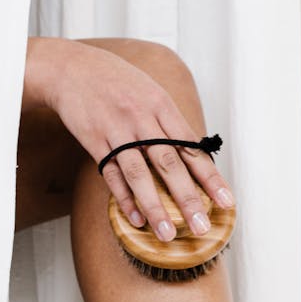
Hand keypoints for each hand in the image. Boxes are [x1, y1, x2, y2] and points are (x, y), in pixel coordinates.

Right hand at [22, 37, 234, 240]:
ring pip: (139, 174)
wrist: (73, 68)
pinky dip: (124, 198)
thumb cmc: (120, 83)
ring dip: (155, 207)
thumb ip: (172, 125)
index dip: (211, 178)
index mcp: (162, 107)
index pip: (192, 148)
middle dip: (188, 199)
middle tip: (202, 227)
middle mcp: (142, 119)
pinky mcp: (94, 140)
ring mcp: (117, 131)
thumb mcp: (152, 93)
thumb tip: (197, 157)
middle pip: (169, 164)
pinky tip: (137, 219)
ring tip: (167, 234)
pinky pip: (111, 174)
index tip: (227, 202)